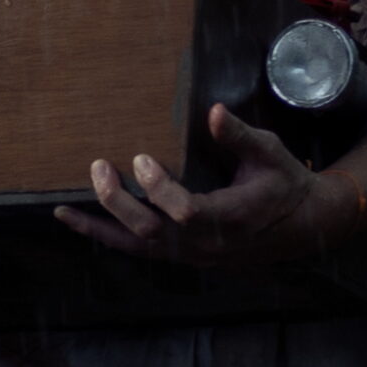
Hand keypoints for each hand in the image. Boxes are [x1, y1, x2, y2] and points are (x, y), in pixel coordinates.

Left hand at [53, 104, 355, 265]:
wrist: (301, 227)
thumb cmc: (284, 183)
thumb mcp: (271, 154)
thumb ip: (240, 136)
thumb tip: (214, 111)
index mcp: (231, 217)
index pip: (187, 212)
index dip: (160, 190)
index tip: (141, 159)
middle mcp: (207, 244)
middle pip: (153, 233)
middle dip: (119, 202)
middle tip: (98, 166)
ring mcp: (193, 254)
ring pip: (139, 248)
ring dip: (102, 227)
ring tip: (65, 209)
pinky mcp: (182, 254)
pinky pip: (139, 251)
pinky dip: (107, 238)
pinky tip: (79, 223)